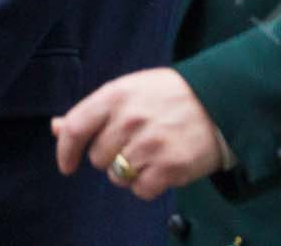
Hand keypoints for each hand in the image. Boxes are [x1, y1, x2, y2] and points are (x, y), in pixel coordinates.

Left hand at [52, 68, 223, 198]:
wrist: (225, 101)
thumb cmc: (173, 95)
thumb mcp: (133, 90)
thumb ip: (94, 111)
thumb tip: (56, 127)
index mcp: (118, 95)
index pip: (75, 128)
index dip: (65, 151)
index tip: (67, 165)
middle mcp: (130, 119)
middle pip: (98, 158)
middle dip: (112, 155)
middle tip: (138, 141)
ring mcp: (150, 144)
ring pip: (118, 177)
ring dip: (132, 171)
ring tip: (155, 151)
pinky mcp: (169, 167)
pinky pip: (141, 190)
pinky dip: (150, 184)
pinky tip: (165, 165)